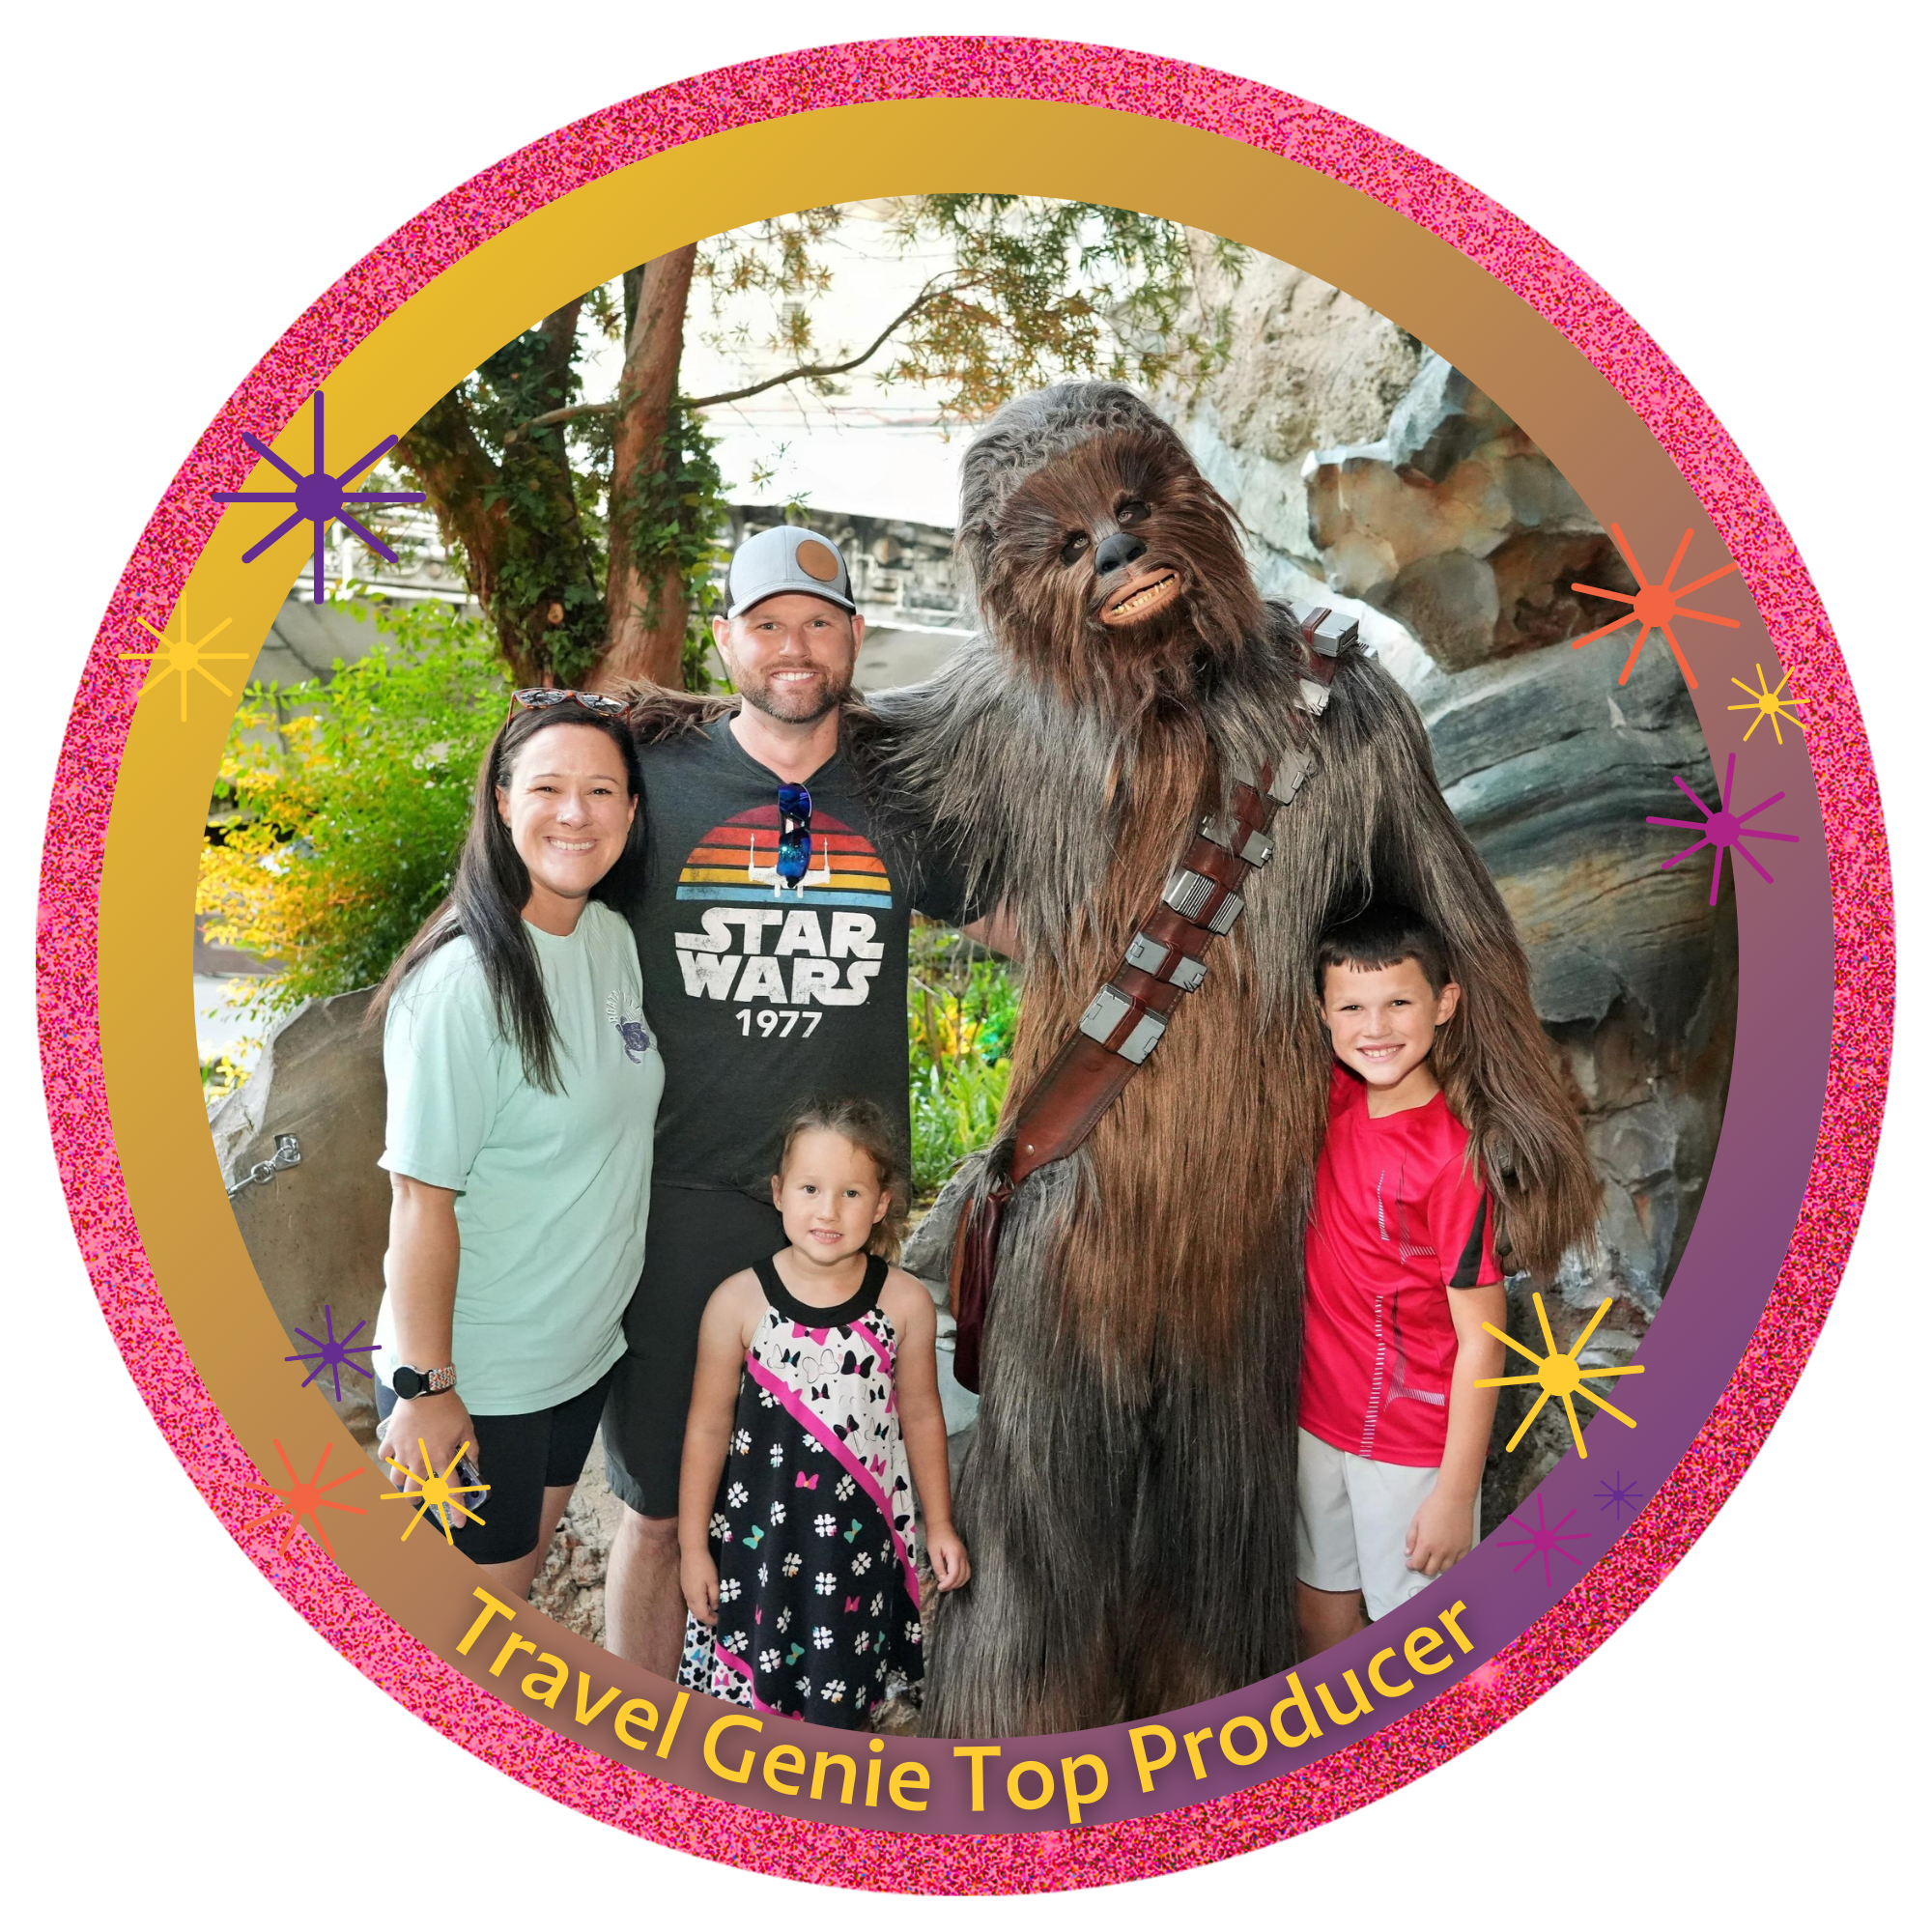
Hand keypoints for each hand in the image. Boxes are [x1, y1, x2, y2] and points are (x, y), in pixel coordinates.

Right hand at [379, 1393, 478, 1520]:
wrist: (425, 1390)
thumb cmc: (449, 1409)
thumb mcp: (467, 1429)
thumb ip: (471, 1450)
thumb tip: (474, 1464)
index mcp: (442, 1460)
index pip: (451, 1491)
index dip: (457, 1510)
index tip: (459, 1524)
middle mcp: (420, 1462)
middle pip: (413, 1494)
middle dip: (417, 1500)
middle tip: (421, 1495)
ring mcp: (403, 1453)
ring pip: (396, 1480)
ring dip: (403, 1481)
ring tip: (408, 1475)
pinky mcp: (390, 1441)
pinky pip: (385, 1457)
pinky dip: (390, 1458)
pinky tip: (396, 1454)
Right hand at [681, 1550, 718, 1624]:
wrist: (692, 1552)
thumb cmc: (705, 1566)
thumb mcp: (714, 1582)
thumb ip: (715, 1597)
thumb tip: (715, 1609)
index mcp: (696, 1598)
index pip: (703, 1616)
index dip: (712, 1621)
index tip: (721, 1621)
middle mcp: (688, 1598)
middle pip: (697, 1614)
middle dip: (707, 1618)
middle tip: (718, 1617)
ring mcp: (685, 1592)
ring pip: (693, 1608)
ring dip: (702, 1612)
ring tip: (713, 1611)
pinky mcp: (685, 1586)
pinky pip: (691, 1601)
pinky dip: (699, 1605)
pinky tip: (706, 1601)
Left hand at [926, 1524, 970, 1590]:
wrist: (941, 1525)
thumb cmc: (936, 1536)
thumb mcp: (933, 1552)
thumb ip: (938, 1567)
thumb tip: (942, 1579)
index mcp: (955, 1554)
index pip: (954, 1574)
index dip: (948, 1584)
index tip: (940, 1587)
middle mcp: (963, 1556)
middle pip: (962, 1577)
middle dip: (952, 1585)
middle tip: (942, 1588)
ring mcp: (965, 1556)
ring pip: (966, 1575)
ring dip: (958, 1583)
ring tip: (947, 1585)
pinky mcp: (964, 1556)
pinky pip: (966, 1571)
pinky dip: (961, 1578)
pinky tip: (953, 1580)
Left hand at [1405, 1486, 1475, 1578]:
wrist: (1454, 1498)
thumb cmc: (1434, 1506)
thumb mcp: (1416, 1520)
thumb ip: (1411, 1538)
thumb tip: (1408, 1552)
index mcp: (1426, 1544)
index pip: (1417, 1564)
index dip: (1412, 1565)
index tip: (1410, 1563)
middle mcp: (1441, 1551)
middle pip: (1430, 1571)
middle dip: (1423, 1568)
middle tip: (1421, 1561)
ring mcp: (1454, 1551)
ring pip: (1445, 1570)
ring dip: (1437, 1567)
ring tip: (1434, 1559)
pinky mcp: (1465, 1548)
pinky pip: (1459, 1564)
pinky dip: (1452, 1564)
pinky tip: (1448, 1558)